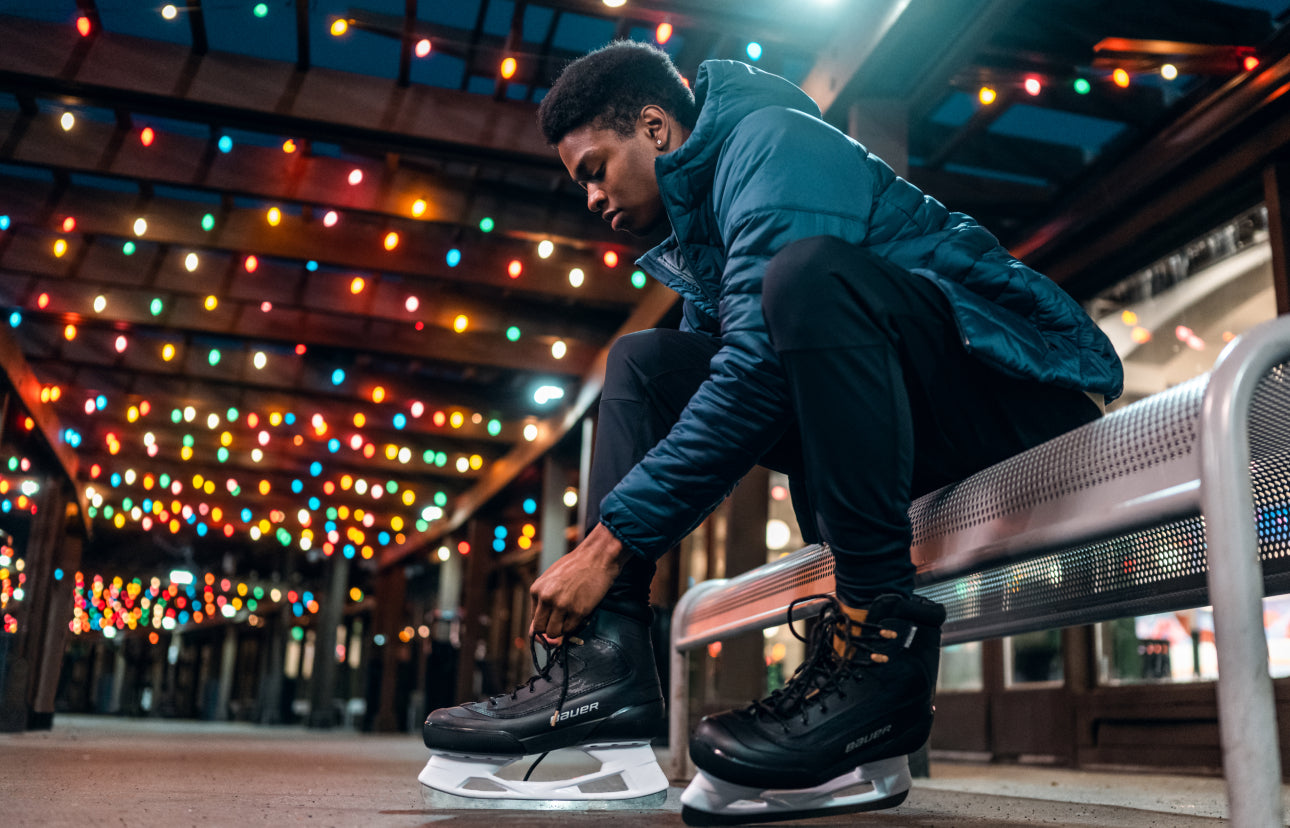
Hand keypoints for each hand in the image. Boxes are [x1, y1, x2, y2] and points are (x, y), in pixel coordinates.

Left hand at [530, 522, 630, 637]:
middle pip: (540, 629)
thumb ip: (543, 599)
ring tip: (570, 617)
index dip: (543, 624)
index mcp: (537, 590)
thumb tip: (536, 626)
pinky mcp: (578, 611)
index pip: (533, 619)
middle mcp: (546, 598)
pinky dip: (574, 625)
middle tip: (560, 623)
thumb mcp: (551, 579)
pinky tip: (579, 612)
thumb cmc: (576, 565)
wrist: (597, 556)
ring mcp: (562, 605)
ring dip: (561, 629)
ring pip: (553, 633)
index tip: (550, 625)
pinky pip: (570, 629)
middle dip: (550, 629)